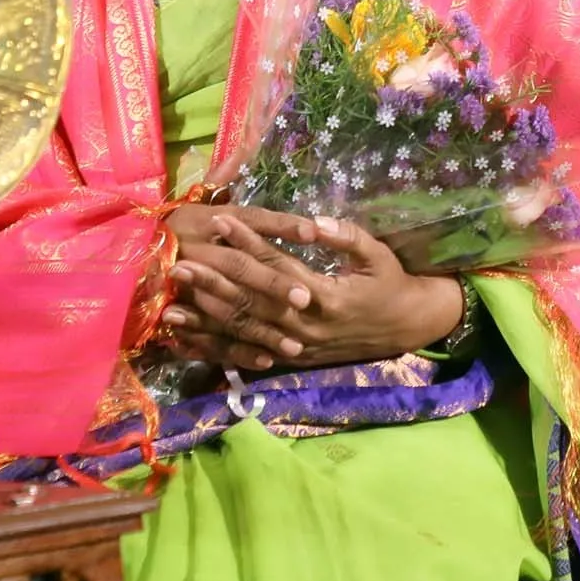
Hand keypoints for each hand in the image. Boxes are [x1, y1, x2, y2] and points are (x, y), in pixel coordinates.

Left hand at [159, 208, 460, 371]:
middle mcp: (306, 325)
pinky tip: (193, 341)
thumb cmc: (391, 283)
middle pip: (252, 302)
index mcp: (325, 295)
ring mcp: (297, 347)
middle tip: (182, 263)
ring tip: (173, 306)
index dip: (248, 242)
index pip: (277, 265)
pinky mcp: (293, 358)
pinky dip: (220, 348)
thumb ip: (346, 237)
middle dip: (215, 281)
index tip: (220, 221)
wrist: (406, 327)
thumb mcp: (377, 254)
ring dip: (208, 319)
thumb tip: (313, 222)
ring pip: (245, 332)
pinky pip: (250, 353)